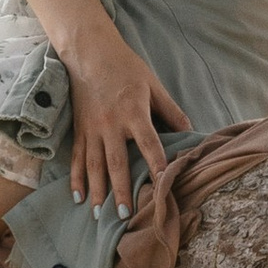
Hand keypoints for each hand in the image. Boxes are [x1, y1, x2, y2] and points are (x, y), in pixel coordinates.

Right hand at [61, 25, 188, 209]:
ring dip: (98, 192)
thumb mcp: (153, 85)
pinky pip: (77, 157)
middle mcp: (111, 124)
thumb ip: (171, 111)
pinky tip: (78, 197)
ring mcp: (92, 128)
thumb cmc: (125, 67)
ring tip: (101, 215)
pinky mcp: (79, 129)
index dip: (157, 164)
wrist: (89, 52)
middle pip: (117, 163)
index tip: (162, 185)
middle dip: (122, 190)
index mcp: (134, 113)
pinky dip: (76, 178)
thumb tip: (190, 133)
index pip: (149, 144)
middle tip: (125, 215)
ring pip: (94, 165)